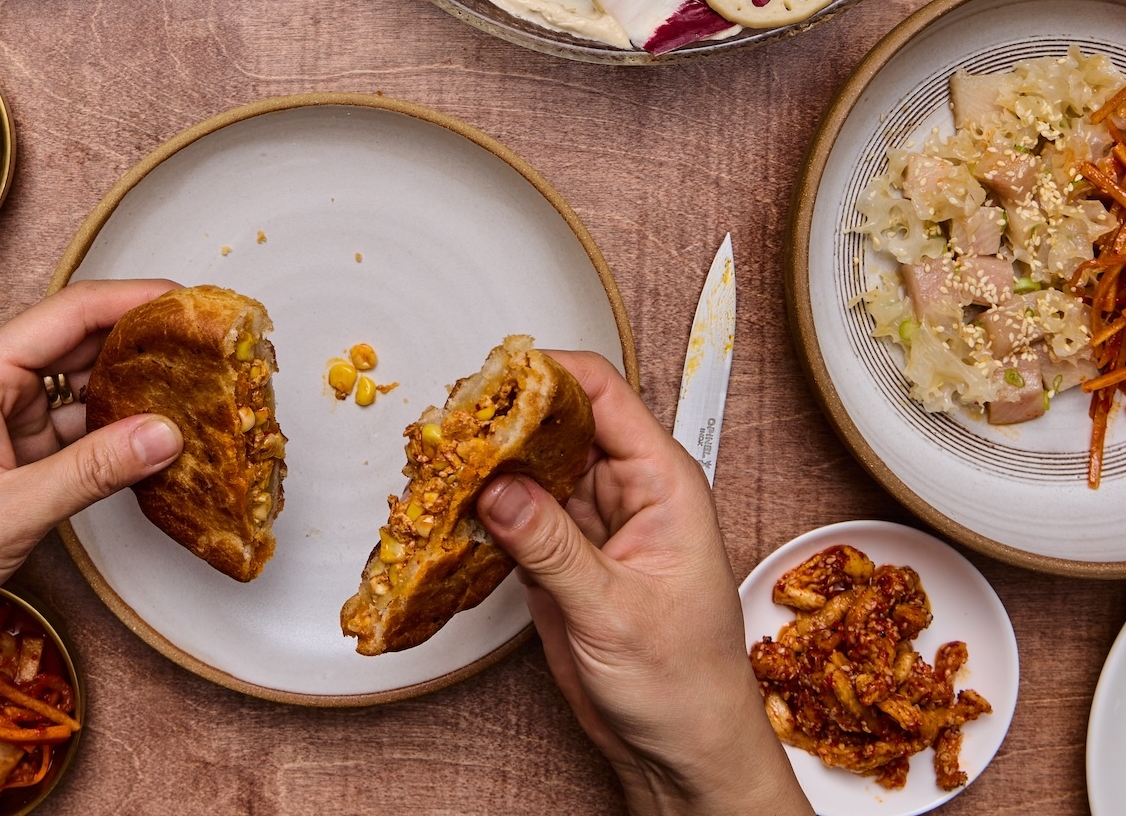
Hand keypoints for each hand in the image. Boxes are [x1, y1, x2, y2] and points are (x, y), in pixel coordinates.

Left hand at [0, 280, 184, 815]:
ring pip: (73, 386)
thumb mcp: (10, 514)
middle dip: (141, 342)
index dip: (137, 299)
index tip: (192, 300)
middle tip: (208, 350)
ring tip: (192, 394)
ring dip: (126, 392)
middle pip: (77, 340)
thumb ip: (93, 470)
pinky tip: (144, 444)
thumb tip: (167, 434)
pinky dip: (102, 433)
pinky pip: (61, 426)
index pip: (72, 311)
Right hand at [476, 350, 807, 815]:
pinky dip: (481, 514)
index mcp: (662, 483)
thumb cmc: (687, 684)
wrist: (681, 749)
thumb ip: (554, 547)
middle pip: (557, 424)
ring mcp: (590, 524)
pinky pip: (515, 516)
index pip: (603, 394)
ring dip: (486, 467)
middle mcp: (625, 493)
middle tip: (450, 427)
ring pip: (530, 469)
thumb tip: (502, 489)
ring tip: (438, 466)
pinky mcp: (561, 558)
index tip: (497, 378)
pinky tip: (450, 512)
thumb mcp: (617, 611)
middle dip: (503, 420)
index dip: (549, 374)